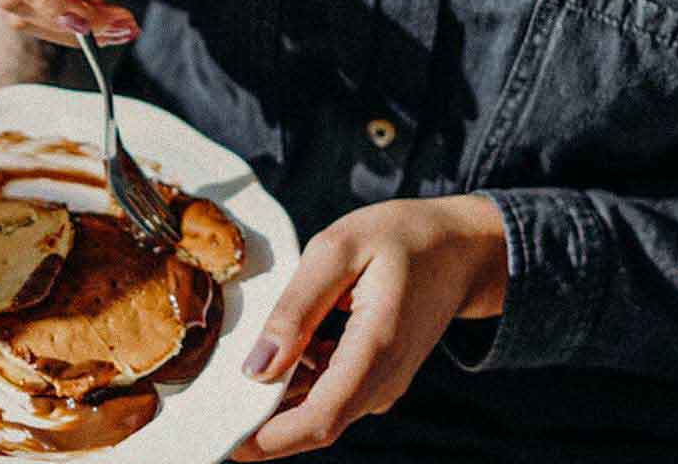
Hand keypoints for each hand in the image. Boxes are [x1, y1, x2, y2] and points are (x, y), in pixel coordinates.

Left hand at [231, 195, 507, 460]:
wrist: (461, 249)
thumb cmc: (401, 238)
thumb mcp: (337, 250)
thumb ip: (296, 309)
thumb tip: (257, 368)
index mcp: (377, 348)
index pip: (320, 419)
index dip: (269, 439)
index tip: (225, 440)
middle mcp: (383, 380)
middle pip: (314, 423)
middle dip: (262, 420)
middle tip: (215, 396)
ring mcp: (383, 384)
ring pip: (318, 409)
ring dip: (278, 394)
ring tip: (249, 352)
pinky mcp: (376, 379)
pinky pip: (329, 392)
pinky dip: (298, 378)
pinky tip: (287, 341)